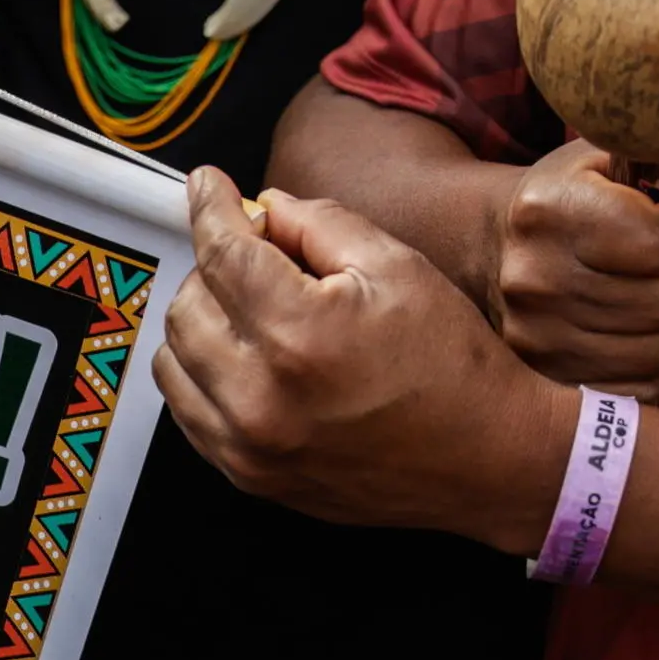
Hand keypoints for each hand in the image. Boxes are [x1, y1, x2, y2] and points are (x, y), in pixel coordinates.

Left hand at [156, 169, 566, 550]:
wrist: (484, 459)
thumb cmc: (453, 364)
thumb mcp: (401, 267)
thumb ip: (324, 224)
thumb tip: (268, 208)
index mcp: (302, 334)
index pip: (224, 253)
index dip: (210, 207)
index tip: (207, 185)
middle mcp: (260, 396)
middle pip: (187, 304)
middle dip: (215, 264)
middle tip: (263, 253)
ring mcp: (247, 445)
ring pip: (173, 359)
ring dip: (202, 319)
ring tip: (256, 308)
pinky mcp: (247, 475)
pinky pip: (188, 409)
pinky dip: (202, 371)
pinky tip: (249, 354)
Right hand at [490, 140, 658, 393]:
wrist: (492, 243)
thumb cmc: (574, 192)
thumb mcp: (622, 152)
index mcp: (550, 210)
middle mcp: (534, 278)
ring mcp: (536, 337)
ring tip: (651, 291)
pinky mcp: (547, 380)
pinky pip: (644, 389)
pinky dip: (657, 362)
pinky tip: (638, 329)